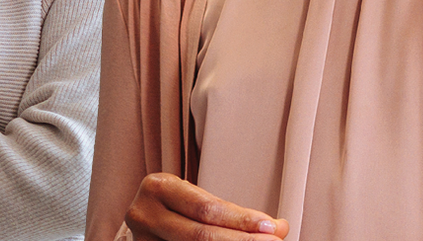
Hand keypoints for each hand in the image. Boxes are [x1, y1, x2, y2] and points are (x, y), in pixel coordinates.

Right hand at [126, 173, 287, 239]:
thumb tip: (279, 227)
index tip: (271, 227)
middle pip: (200, 235)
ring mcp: (143, 240)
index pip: (205, 208)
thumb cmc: (177, 208)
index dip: (240, 220)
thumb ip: (234, 213)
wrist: (148, 220)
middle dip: (242, 240)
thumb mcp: (199, 200)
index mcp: (157, 187)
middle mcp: (144, 215)